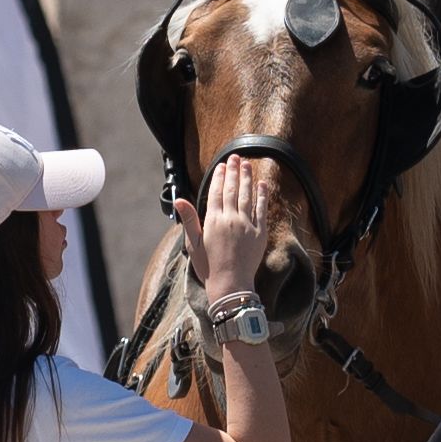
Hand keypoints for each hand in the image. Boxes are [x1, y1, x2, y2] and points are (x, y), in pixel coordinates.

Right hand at [190, 151, 284, 301]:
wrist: (230, 284)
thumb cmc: (208, 266)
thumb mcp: (193, 243)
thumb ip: (189, 219)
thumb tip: (179, 199)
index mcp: (213, 220)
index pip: (216, 192)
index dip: (219, 176)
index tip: (222, 165)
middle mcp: (231, 219)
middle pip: (232, 189)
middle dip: (234, 171)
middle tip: (236, 157)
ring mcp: (247, 225)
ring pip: (247, 195)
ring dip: (247, 178)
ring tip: (248, 164)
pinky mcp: (260, 233)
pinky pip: (262, 209)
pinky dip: (262, 195)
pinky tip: (262, 184)